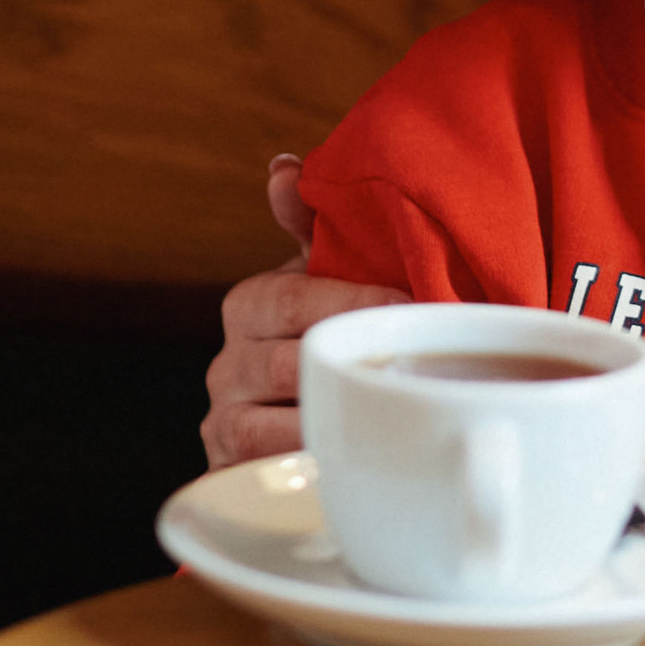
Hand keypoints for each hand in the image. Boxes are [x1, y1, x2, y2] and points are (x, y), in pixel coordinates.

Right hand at [201, 152, 405, 469]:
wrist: (307, 407)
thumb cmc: (332, 327)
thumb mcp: (328, 273)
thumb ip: (311, 221)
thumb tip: (283, 166)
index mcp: (249, 305)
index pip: (294, 300)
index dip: (354, 305)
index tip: (413, 309)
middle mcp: (227, 365)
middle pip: (287, 366)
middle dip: (354, 368)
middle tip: (419, 369)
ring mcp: (225, 423)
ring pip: (267, 429)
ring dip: (331, 427)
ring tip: (392, 424)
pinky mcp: (236, 476)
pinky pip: (265, 478)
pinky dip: (310, 474)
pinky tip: (357, 470)